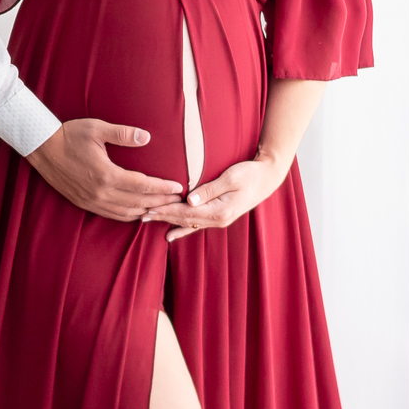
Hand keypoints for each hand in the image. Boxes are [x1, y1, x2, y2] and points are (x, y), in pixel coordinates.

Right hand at [26, 119, 182, 221]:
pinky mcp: (85, 203)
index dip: (162, 188)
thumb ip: (123, 134)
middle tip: (177, 199)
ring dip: (147, 210)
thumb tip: (146, 137)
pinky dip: (129, 215)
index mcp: (106, 174)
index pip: (142, 185)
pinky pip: (112, 215)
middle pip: (139, 202)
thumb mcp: (97, 129)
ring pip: (127, 212)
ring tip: (163, 207)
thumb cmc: (70, 135)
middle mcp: (100, 192)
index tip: (177, 187)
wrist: (42, 148)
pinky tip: (139, 211)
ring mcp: (92, 200)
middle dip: (160, 201)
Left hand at [154, 152, 288, 240]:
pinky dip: (182, 229)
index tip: (149, 208)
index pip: (186, 212)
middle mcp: (218, 219)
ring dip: (168, 222)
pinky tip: (170, 234)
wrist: (267, 178)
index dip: (166, 210)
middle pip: (184, 220)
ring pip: (188, 223)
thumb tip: (189, 199)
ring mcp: (218, 220)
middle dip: (162, 217)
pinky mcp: (218, 216)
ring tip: (148, 221)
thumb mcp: (231, 177)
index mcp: (219, 211)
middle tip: (141, 214)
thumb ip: (210, 189)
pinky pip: (196, 225)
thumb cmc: (250, 174)